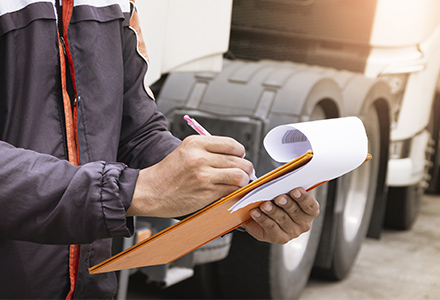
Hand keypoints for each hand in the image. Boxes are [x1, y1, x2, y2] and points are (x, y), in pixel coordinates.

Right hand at [127, 135, 253, 217]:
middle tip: (244, 172)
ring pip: (239, 176)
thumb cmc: (167, 173)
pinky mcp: (206, 193)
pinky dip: (233, 190)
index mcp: (195, 143)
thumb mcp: (185, 150)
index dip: (240, 152)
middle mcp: (200, 158)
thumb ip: (209, 150)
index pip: (232, 144)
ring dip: (242, 180)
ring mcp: (203, 176)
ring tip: (238, 182)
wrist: (149, 191)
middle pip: (239, 160)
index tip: (240, 157)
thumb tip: (235, 155)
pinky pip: (230, 190)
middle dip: (246, 168)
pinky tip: (227, 190)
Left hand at [243, 188, 318, 243]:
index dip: (304, 198)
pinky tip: (255, 212)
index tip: (295, 190)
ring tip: (264, 205)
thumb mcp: (282, 194)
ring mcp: (292, 232)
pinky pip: (271, 227)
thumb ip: (283, 189)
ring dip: (272, 211)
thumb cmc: (276, 201)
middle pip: (295, 212)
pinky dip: (262, 218)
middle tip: (278, 198)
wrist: (262, 218)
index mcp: (309, 211)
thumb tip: (277, 182)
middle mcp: (303, 223)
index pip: (310, 205)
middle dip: (286, 204)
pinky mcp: (279, 238)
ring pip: (282, 219)